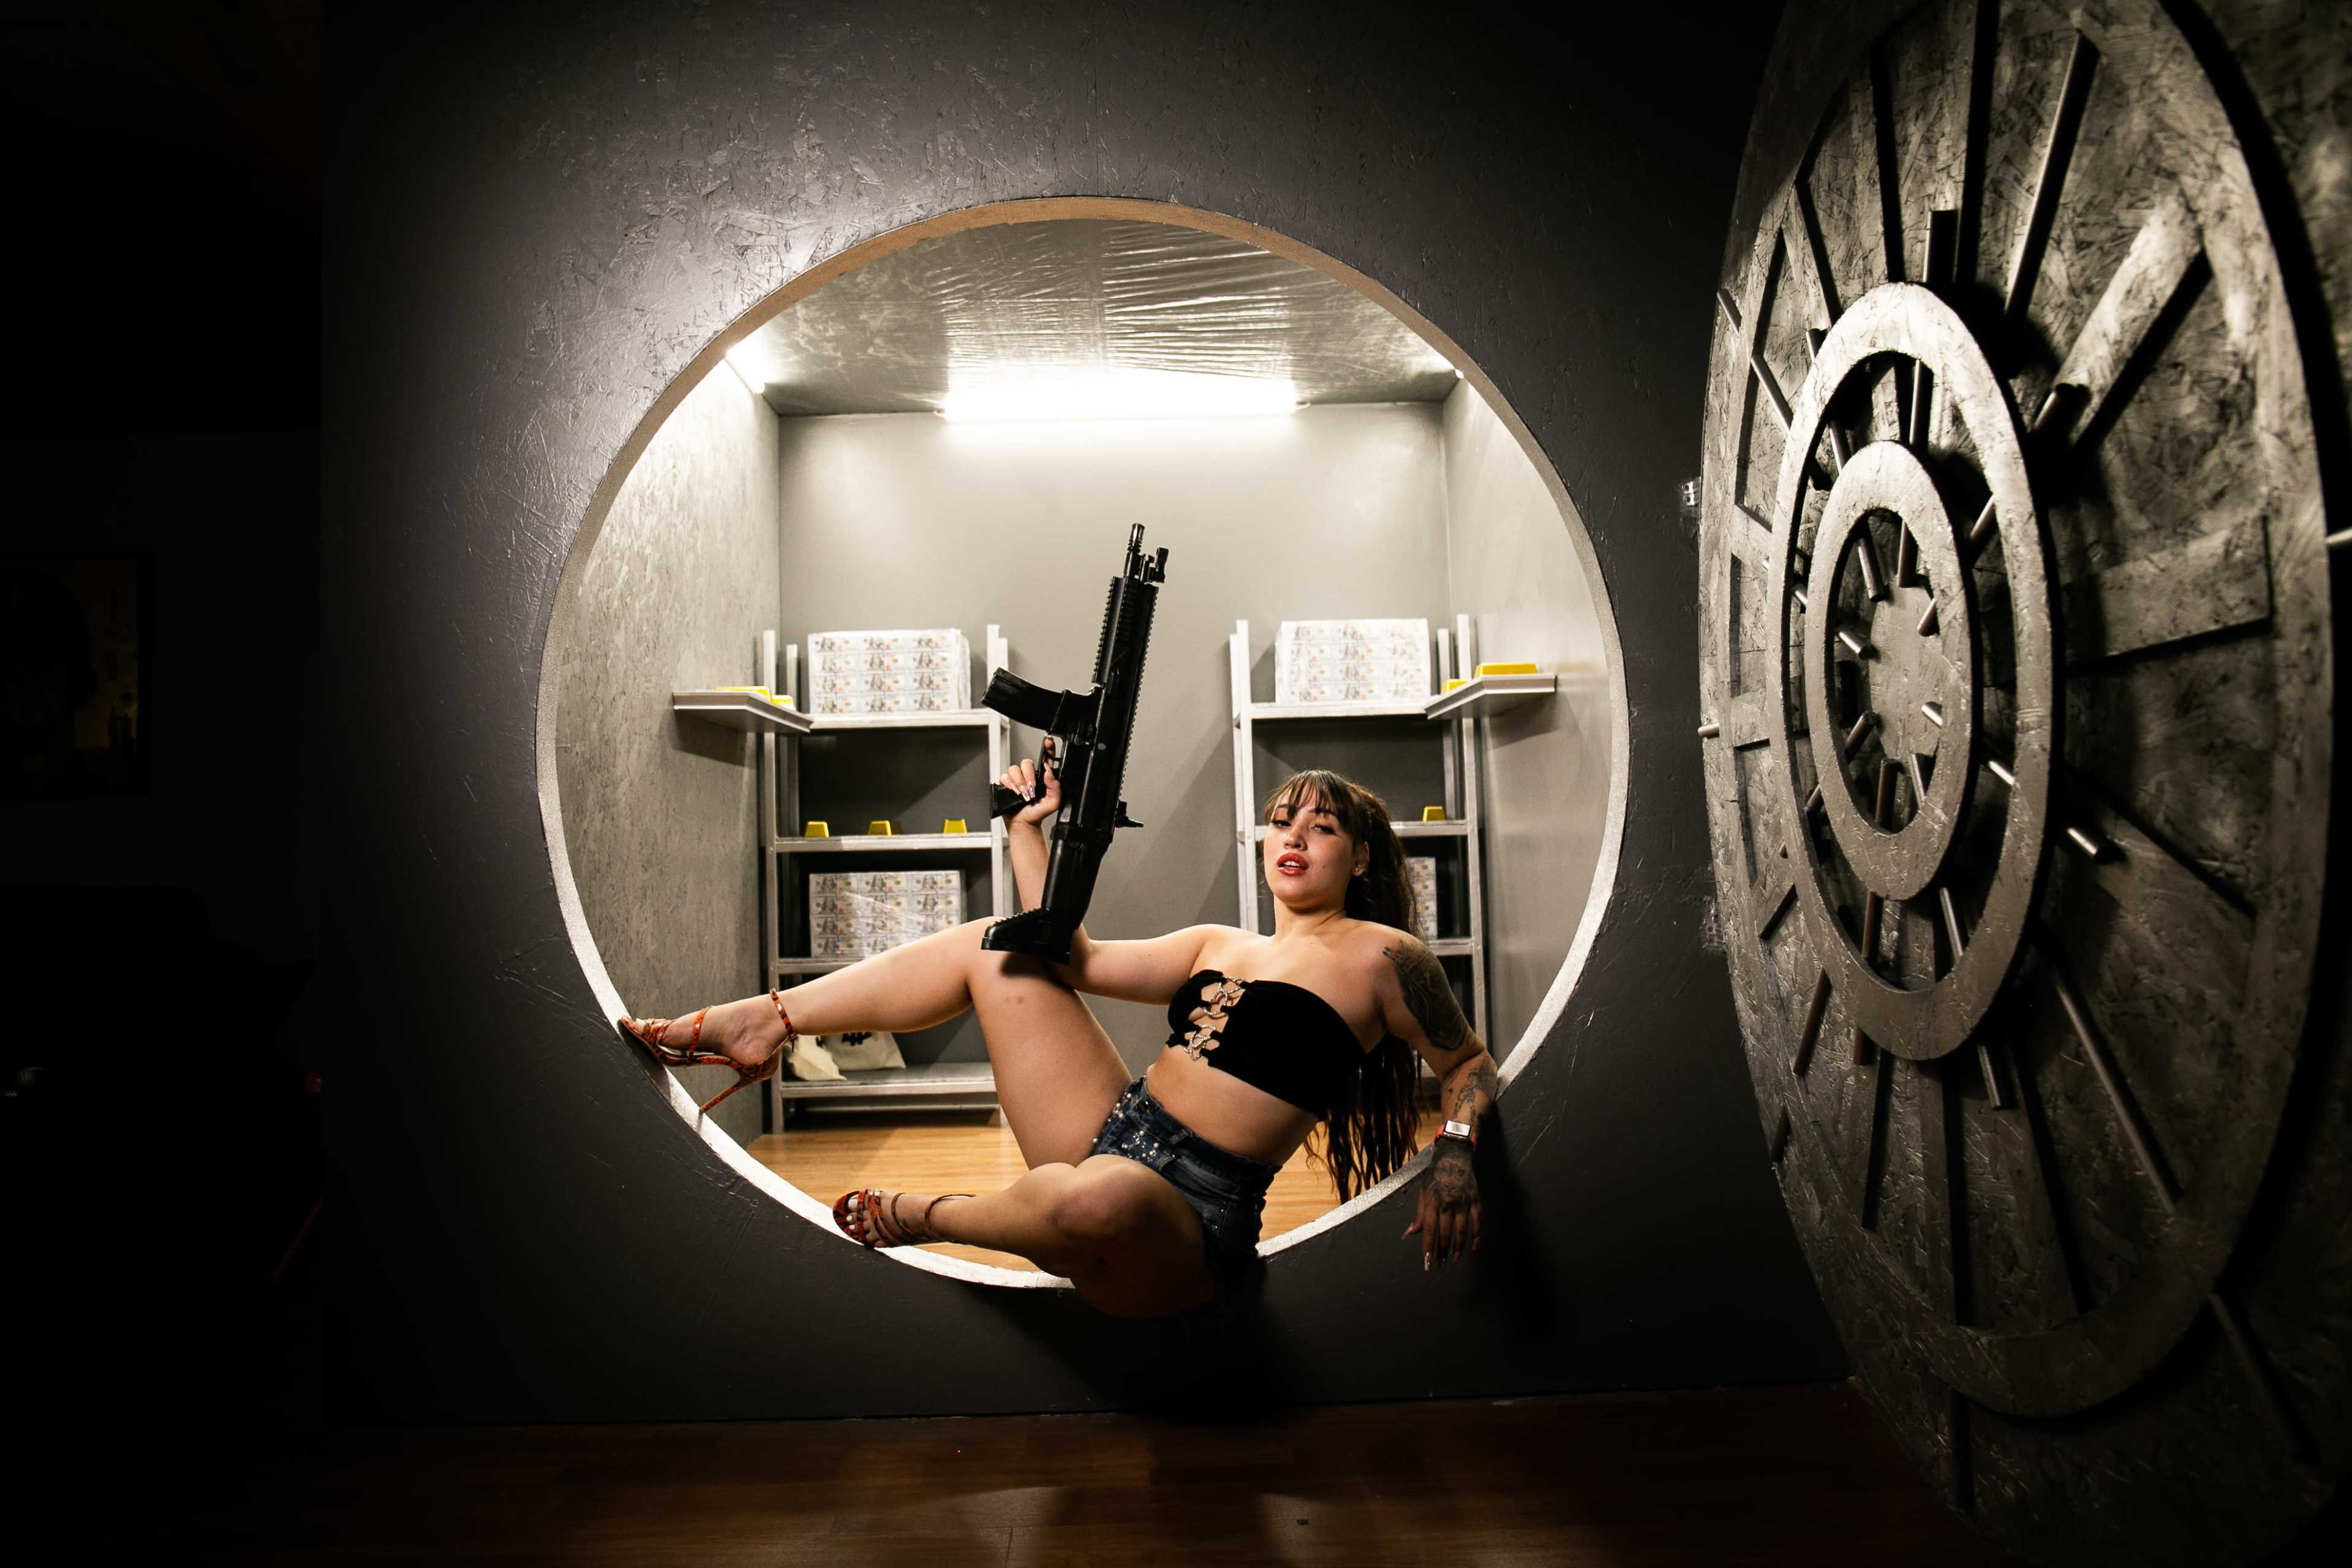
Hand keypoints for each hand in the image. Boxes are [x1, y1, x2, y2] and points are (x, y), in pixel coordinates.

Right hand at [1000, 740, 1061, 828]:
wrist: (1024, 824)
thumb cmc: (1038, 813)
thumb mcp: (1053, 802)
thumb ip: (1055, 787)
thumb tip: (1049, 773)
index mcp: (1043, 777)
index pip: (1046, 758)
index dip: (1048, 748)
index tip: (1049, 741)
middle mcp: (1030, 775)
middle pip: (1026, 762)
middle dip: (1028, 776)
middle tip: (1031, 789)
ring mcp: (1017, 779)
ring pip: (1014, 769)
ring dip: (1019, 783)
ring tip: (1024, 795)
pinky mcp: (1007, 784)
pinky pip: (1004, 777)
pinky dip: (1010, 785)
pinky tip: (1014, 793)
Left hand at [1405, 1143, 1479, 1269]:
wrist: (1454, 1156)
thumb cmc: (1435, 1175)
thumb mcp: (1423, 1192)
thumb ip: (1419, 1214)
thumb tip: (1411, 1233)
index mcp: (1433, 1200)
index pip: (1429, 1228)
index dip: (1428, 1246)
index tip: (1427, 1261)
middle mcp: (1448, 1202)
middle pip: (1446, 1232)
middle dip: (1443, 1250)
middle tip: (1441, 1263)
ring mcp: (1463, 1201)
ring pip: (1462, 1230)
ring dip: (1459, 1247)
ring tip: (1455, 1258)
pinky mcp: (1475, 1200)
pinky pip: (1478, 1221)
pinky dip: (1476, 1235)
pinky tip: (1474, 1246)